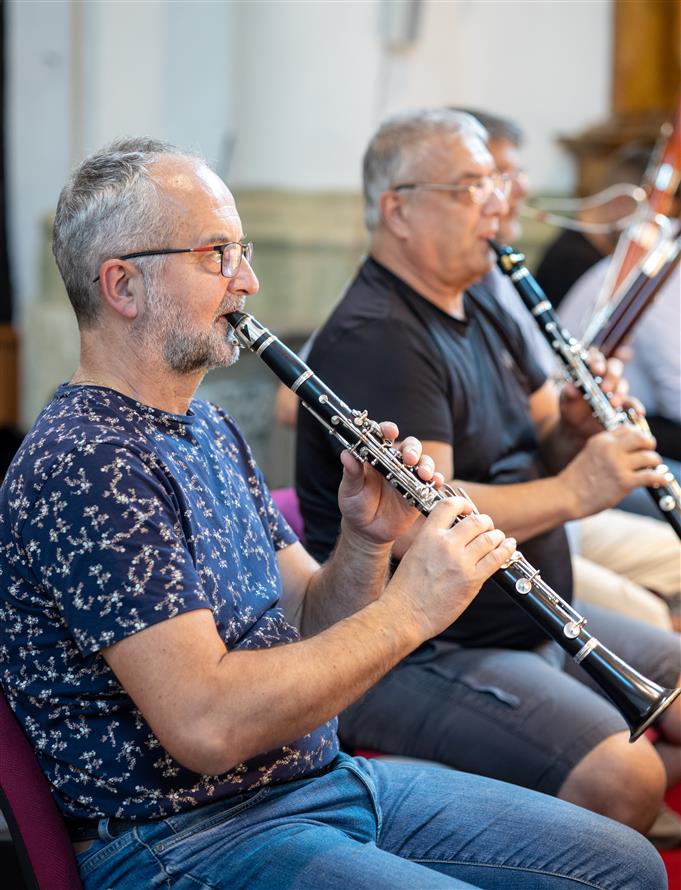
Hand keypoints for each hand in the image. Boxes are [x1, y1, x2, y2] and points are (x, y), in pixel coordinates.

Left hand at [337, 421, 443, 547]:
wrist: (366, 532)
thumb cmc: (355, 506)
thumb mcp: (350, 489)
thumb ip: (351, 472)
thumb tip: (346, 453)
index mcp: (377, 457)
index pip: (384, 437)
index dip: (389, 430)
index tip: (391, 431)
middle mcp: (395, 463)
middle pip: (410, 447)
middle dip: (412, 449)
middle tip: (409, 459)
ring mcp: (409, 477)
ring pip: (424, 463)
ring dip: (426, 465)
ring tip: (423, 474)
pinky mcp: (420, 493)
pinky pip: (432, 484)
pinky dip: (436, 480)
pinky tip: (435, 482)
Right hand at [382, 496, 515, 640]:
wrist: (404, 614)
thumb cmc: (406, 588)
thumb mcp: (414, 553)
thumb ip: (432, 539)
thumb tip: (451, 532)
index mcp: (428, 536)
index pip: (450, 505)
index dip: (463, 503)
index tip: (468, 509)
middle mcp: (446, 545)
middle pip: (476, 520)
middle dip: (485, 522)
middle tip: (486, 527)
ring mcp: (460, 562)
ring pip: (490, 538)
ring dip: (497, 536)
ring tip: (499, 538)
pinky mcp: (473, 580)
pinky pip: (497, 558)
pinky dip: (506, 549)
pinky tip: (509, 546)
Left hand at [559, 351, 631, 437]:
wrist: (576, 430)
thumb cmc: (571, 409)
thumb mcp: (566, 402)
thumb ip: (568, 394)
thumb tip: (569, 387)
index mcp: (589, 370)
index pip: (596, 358)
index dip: (598, 361)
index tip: (596, 370)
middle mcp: (604, 377)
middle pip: (614, 366)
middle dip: (612, 375)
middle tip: (605, 388)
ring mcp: (615, 390)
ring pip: (623, 384)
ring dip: (619, 392)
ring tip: (613, 404)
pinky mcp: (623, 404)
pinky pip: (632, 403)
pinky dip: (636, 407)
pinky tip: (638, 412)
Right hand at [559, 424, 662, 517]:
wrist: (565, 497)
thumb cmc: (576, 480)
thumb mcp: (589, 455)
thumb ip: (607, 450)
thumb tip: (628, 452)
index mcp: (601, 440)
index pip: (628, 429)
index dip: (637, 436)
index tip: (640, 445)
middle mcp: (611, 449)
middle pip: (642, 438)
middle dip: (650, 446)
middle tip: (649, 455)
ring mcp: (618, 465)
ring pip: (650, 457)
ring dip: (654, 463)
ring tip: (652, 470)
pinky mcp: (625, 482)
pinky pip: (652, 476)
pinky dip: (659, 478)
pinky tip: (657, 481)